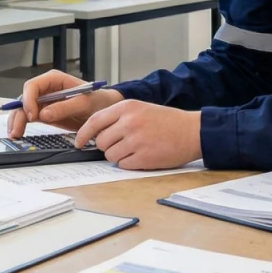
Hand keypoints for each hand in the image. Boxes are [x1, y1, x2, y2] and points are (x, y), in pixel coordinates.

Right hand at [5, 70, 122, 136]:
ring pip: (24, 109)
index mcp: (54, 80)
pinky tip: (18, 133)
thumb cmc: (97, 101)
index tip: (33, 115)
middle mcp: (46, 89)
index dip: (29, 100)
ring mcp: (44, 101)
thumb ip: (64, 107)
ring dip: (17, 121)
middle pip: (25, 98)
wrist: (104, 110)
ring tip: (15, 135)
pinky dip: (22, 124)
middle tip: (17, 130)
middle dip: (19, 113)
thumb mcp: (84, 103)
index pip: (33, 86)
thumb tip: (43, 114)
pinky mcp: (44, 112)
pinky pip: (29, 117)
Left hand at [74, 101, 201, 170]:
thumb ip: (118, 117)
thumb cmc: (166, 121)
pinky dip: (129, 163)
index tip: (78, 141)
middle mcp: (129, 122)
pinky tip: (142, 155)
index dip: (83, 133)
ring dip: (118, 156)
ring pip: (110, 155)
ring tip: (134, 149)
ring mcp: (136, 140)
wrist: (192, 131)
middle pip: (101, 141)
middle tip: (121, 144)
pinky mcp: (144, 157)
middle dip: (106, 146)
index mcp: (127, 107)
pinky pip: (123, 165)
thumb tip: (96, 132)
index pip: (94, 121)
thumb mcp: (140, 108)